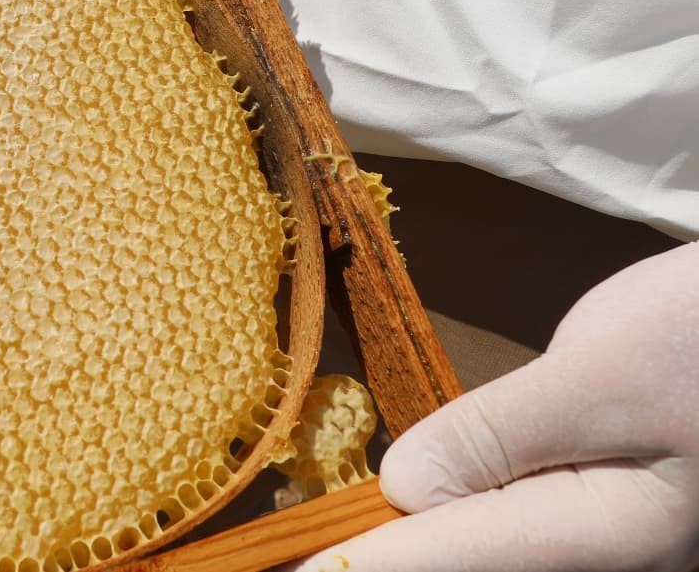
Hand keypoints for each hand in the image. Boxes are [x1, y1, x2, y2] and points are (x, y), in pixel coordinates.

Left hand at [294, 241, 698, 571]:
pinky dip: (464, 524)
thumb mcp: (601, 370)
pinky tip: (422, 510)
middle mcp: (613, 556)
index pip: (451, 557)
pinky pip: (524, 533)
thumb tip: (404, 486)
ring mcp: (619, 544)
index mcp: (611, 531)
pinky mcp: (615, 521)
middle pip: (472, 565)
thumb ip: (499, 433)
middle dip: (391, 555)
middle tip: (302, 548)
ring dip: (424, 544)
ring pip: (495, 552)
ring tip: (346, 535)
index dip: (361, 565)